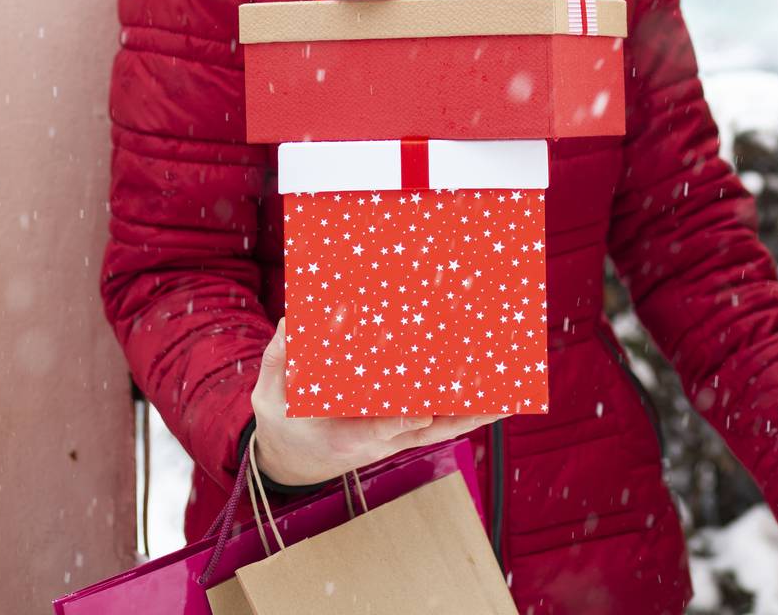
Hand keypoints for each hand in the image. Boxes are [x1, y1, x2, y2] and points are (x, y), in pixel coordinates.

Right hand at [250, 318, 498, 486]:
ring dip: (472, 413)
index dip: (397, 423)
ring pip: (439, 428)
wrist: (294, 458)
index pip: (374, 431)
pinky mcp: (403, 432)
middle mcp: (376, 440)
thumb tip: (292, 320)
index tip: (419, 413)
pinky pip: (439, 424)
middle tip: (486, 388)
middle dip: (454, 410)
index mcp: (341, 435)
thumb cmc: (285, 419)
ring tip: (506, 392)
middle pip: (422, 429)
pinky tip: (493, 397)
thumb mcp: (271, 394)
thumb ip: (281, 358)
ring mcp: (393, 438)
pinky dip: (466, 412)